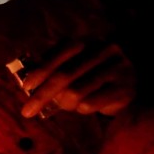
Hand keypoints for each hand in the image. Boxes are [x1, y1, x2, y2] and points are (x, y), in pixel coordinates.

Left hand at [20, 40, 135, 117]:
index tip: (26, 86)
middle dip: (42, 95)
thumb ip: (52, 70)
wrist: (126, 87)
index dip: (42, 69)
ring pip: (75, 93)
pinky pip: (90, 104)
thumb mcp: (71, 69)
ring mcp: (118, 68)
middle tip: (27, 112)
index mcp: (89, 41)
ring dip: (65, 104)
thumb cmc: (90, 78)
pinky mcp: (125, 88)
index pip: (62, 52)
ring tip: (69, 105)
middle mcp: (105, 50)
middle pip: (65, 75)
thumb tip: (28, 84)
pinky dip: (81, 109)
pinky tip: (86, 106)